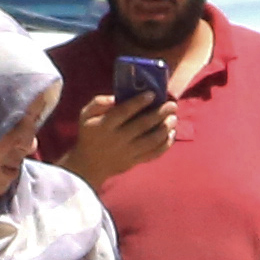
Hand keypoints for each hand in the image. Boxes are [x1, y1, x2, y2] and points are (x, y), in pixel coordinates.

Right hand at [60, 84, 177, 186]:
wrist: (89, 165)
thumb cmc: (89, 134)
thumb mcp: (85, 115)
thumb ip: (99, 103)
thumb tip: (117, 97)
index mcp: (105, 125)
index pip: (124, 111)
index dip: (139, 102)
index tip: (152, 94)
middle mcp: (118, 139)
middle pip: (142, 125)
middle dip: (160, 113)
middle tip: (172, 104)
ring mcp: (128, 152)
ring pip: (151, 140)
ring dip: (165, 128)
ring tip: (174, 118)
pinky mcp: (135, 161)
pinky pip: (153, 154)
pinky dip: (165, 144)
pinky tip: (171, 134)